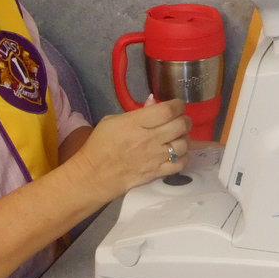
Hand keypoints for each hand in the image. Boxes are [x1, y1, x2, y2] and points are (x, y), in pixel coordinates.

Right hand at [69, 96, 191, 200]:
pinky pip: (181, 163)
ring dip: (184, 138)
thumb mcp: (112, 121)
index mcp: (135, 123)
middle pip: (181, 125)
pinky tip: (177, 153)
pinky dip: (183, 156)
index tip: (177, 105)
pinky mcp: (157, 173)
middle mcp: (148, 140)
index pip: (168, 110)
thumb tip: (154, 102)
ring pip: (184, 144)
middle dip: (184, 120)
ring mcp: (154, 158)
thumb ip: (137, 112)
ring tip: (177, 137)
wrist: (94, 175)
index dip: (178, 105)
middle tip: (179, 120)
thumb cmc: (100, 144)